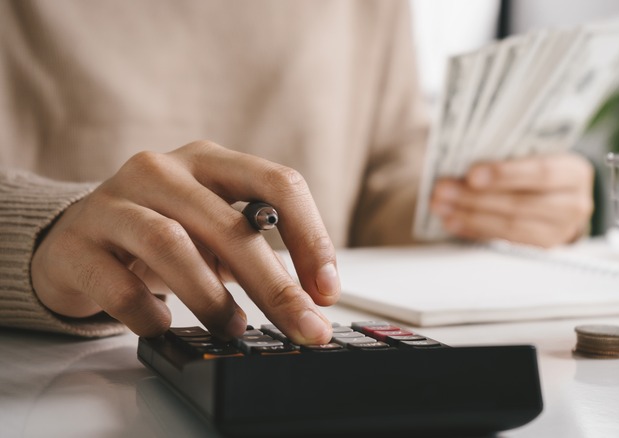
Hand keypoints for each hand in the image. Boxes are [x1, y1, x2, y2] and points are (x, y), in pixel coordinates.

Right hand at [31, 141, 338, 342]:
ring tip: (233, 328)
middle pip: (229, 225)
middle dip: (275, 285)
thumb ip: (257, 253)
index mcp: (210, 162)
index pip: (278, 184)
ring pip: (172, 245)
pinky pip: (119, 285)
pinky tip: (163, 326)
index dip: (311, 238)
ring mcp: (114, 203)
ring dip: (212, 298)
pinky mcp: (77, 244)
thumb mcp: (213, 231)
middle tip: (303, 327)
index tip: (327, 290)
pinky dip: (149, 313)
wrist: (73, 239)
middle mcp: (163, 171)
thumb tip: (310, 303)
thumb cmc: (159, 235)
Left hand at [430, 152, 593, 246]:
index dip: (505, 174)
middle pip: (520, 203)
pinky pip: (504, 241)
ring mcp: (559, 231)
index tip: (471, 174)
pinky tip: (453, 222)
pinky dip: (475, 230)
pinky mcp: (541, 248)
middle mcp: (573, 204)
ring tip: (441, 207)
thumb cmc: (538, 168)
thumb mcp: (535, 153)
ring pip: (509, 226)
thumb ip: (510, 152)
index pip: (540, 173)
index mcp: (573, 172)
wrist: (561, 197)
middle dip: (475, 198)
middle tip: (442, 190)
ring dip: (469, 216)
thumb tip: (463, 151)